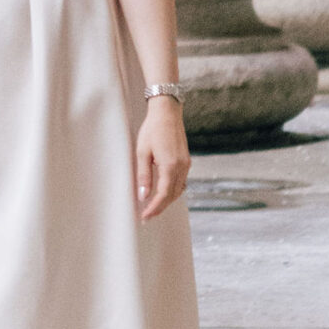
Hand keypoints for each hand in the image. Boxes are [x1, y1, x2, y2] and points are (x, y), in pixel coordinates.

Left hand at [136, 96, 188, 221]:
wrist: (167, 111)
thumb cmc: (152, 129)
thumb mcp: (142, 152)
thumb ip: (143, 176)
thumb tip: (142, 196)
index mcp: (170, 165)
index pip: (163, 194)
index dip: (154, 208)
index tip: (144, 217)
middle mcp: (182, 167)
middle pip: (172, 195)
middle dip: (160, 207)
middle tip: (146, 216)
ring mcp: (186, 164)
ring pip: (178, 190)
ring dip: (166, 200)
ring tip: (153, 207)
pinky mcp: (186, 160)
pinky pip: (181, 182)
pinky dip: (172, 191)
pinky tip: (163, 192)